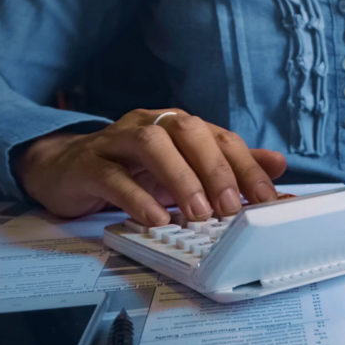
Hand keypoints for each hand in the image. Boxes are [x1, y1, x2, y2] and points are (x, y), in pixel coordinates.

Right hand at [15, 109, 286, 225]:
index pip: (222, 138)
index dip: (247, 168)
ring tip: (197, 215)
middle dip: (216, 170)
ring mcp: (117, 140)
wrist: (65, 170)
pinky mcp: (88, 164)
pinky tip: (154, 220)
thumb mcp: (185, 170)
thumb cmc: (132, 170)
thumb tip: (279, 165)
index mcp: (180, 126)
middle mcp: (152, 124)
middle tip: (231, 209)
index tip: (268, 201)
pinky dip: (136, 198)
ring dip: (180, 179)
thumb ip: (229, 167)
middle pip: (190, 131)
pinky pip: (112, 175)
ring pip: (151, 145)